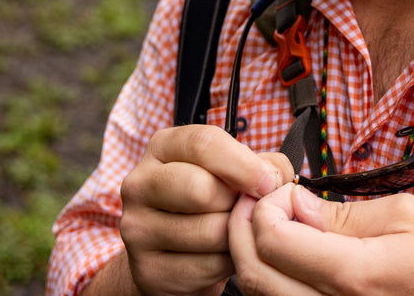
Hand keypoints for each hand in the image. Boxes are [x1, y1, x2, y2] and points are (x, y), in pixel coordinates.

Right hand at [119, 125, 293, 295]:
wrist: (175, 251)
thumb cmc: (211, 200)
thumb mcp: (229, 170)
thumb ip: (258, 163)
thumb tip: (276, 177)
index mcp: (162, 147)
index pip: (203, 143)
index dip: (244, 163)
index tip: (269, 182)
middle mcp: (139, 184)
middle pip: (202, 189)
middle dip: (236, 202)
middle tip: (245, 209)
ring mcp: (137, 229)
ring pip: (210, 232)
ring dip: (236, 234)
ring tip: (234, 230)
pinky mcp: (147, 270)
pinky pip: (208, 267)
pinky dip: (228, 262)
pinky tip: (224, 253)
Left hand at [228, 183, 413, 295]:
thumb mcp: (404, 216)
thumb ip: (342, 214)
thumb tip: (295, 205)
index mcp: (353, 274)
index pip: (273, 239)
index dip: (264, 206)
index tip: (281, 190)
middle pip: (252, 272)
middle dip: (243, 228)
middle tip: (257, 201)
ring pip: (259, 294)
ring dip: (251, 254)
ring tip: (269, 224)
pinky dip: (270, 278)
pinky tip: (284, 255)